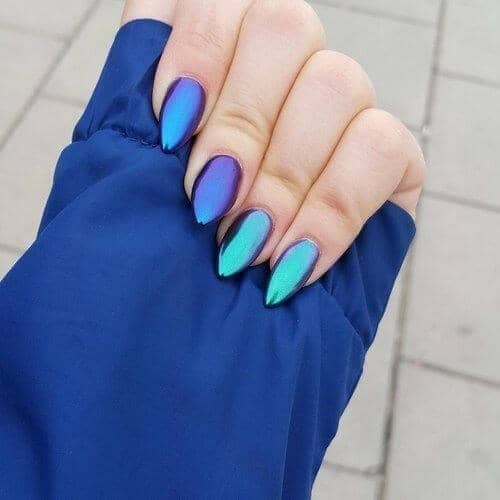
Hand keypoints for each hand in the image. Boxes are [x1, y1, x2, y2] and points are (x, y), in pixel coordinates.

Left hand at [122, 0, 424, 305]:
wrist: (196, 360)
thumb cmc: (150, 273)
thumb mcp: (120, 186)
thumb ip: (135, 106)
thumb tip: (158, 40)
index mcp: (212, 69)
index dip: (195, 45)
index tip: (171, 123)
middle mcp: (279, 79)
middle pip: (284, 24)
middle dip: (240, 122)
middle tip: (208, 203)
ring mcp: (338, 118)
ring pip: (338, 81)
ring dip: (284, 176)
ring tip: (244, 247)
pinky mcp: (387, 165)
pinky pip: (384, 147)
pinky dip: (332, 209)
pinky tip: (292, 261)